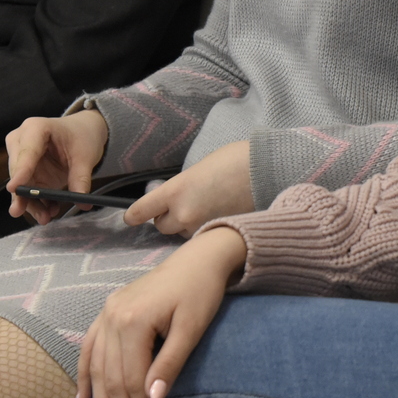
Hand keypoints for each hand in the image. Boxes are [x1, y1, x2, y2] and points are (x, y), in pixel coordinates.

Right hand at [5, 109, 108, 222]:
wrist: (82, 132)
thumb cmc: (81, 136)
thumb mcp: (86, 156)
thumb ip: (81, 178)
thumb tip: (81, 201)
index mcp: (36, 128)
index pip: (26, 152)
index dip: (20, 171)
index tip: (14, 189)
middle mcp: (21, 141)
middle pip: (18, 172)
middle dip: (27, 195)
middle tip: (39, 214)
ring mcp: (20, 157)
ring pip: (20, 185)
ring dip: (32, 203)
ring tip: (47, 217)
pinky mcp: (24, 172)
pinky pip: (26, 191)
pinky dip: (37, 202)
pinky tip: (49, 210)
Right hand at [77, 226, 245, 397]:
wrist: (199, 258)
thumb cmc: (202, 292)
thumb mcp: (192, 328)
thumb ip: (170, 363)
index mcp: (133, 321)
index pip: (132, 382)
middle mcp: (112, 317)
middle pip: (112, 380)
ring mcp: (106, 313)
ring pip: (97, 370)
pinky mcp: (108, 312)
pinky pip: (89, 350)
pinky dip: (84, 377)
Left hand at [125, 140, 251, 234]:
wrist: (267, 170)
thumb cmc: (235, 160)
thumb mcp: (199, 169)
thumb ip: (183, 187)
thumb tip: (179, 198)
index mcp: (175, 190)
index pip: (142, 210)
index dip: (134, 215)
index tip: (130, 218)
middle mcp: (183, 213)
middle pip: (162, 226)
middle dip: (169, 218)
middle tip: (183, 207)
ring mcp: (201, 227)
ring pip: (183, 234)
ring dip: (188, 226)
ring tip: (206, 210)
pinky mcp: (218, 234)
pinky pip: (202, 238)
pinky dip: (205, 231)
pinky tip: (218, 218)